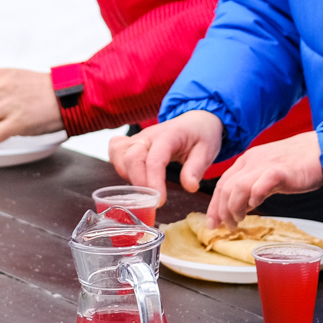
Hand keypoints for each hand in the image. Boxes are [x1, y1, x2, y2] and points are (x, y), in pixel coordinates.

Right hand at [109, 111, 223, 202]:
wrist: (196, 121)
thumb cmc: (201, 135)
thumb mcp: (207, 151)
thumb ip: (196, 168)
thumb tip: (190, 187)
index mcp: (169, 135)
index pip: (155, 159)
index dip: (154, 182)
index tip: (159, 201)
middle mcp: (149, 134)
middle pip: (131, 157)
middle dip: (138, 182)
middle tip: (151, 200)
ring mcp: (138, 137)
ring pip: (119, 154)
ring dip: (126, 175)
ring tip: (143, 189)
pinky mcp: (132, 142)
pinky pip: (115, 150)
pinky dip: (117, 164)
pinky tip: (131, 175)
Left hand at [205, 132, 322, 229]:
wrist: (321, 150)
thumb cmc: (297, 164)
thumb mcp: (268, 174)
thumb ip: (254, 188)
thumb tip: (242, 207)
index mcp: (247, 161)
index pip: (223, 184)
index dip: (214, 205)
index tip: (213, 222)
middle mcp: (252, 161)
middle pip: (226, 187)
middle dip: (221, 211)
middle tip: (227, 227)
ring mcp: (266, 165)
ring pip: (238, 187)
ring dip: (234, 207)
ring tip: (239, 221)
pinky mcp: (281, 171)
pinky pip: (262, 183)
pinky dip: (255, 196)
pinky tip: (255, 205)